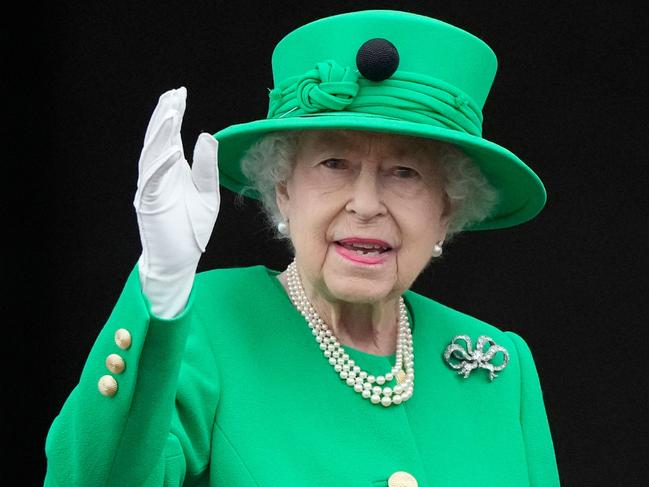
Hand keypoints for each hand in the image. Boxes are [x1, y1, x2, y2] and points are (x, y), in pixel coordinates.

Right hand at [133, 87, 219, 316]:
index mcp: (172, 170)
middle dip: (165, 116)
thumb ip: (207, 166)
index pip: (170, 136)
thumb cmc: (191, 228)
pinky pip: (154, 181)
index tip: (180, 93)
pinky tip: (172, 150)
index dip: (173, 114)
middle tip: (174, 94)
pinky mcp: (150, 204)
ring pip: (152, 155)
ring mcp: (152, 189)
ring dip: (161, 134)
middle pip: (158, 140)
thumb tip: (205, 135)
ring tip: (172, 113)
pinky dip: (162, 165)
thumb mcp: (207, 193)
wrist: (180, 259)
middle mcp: (158, 175)